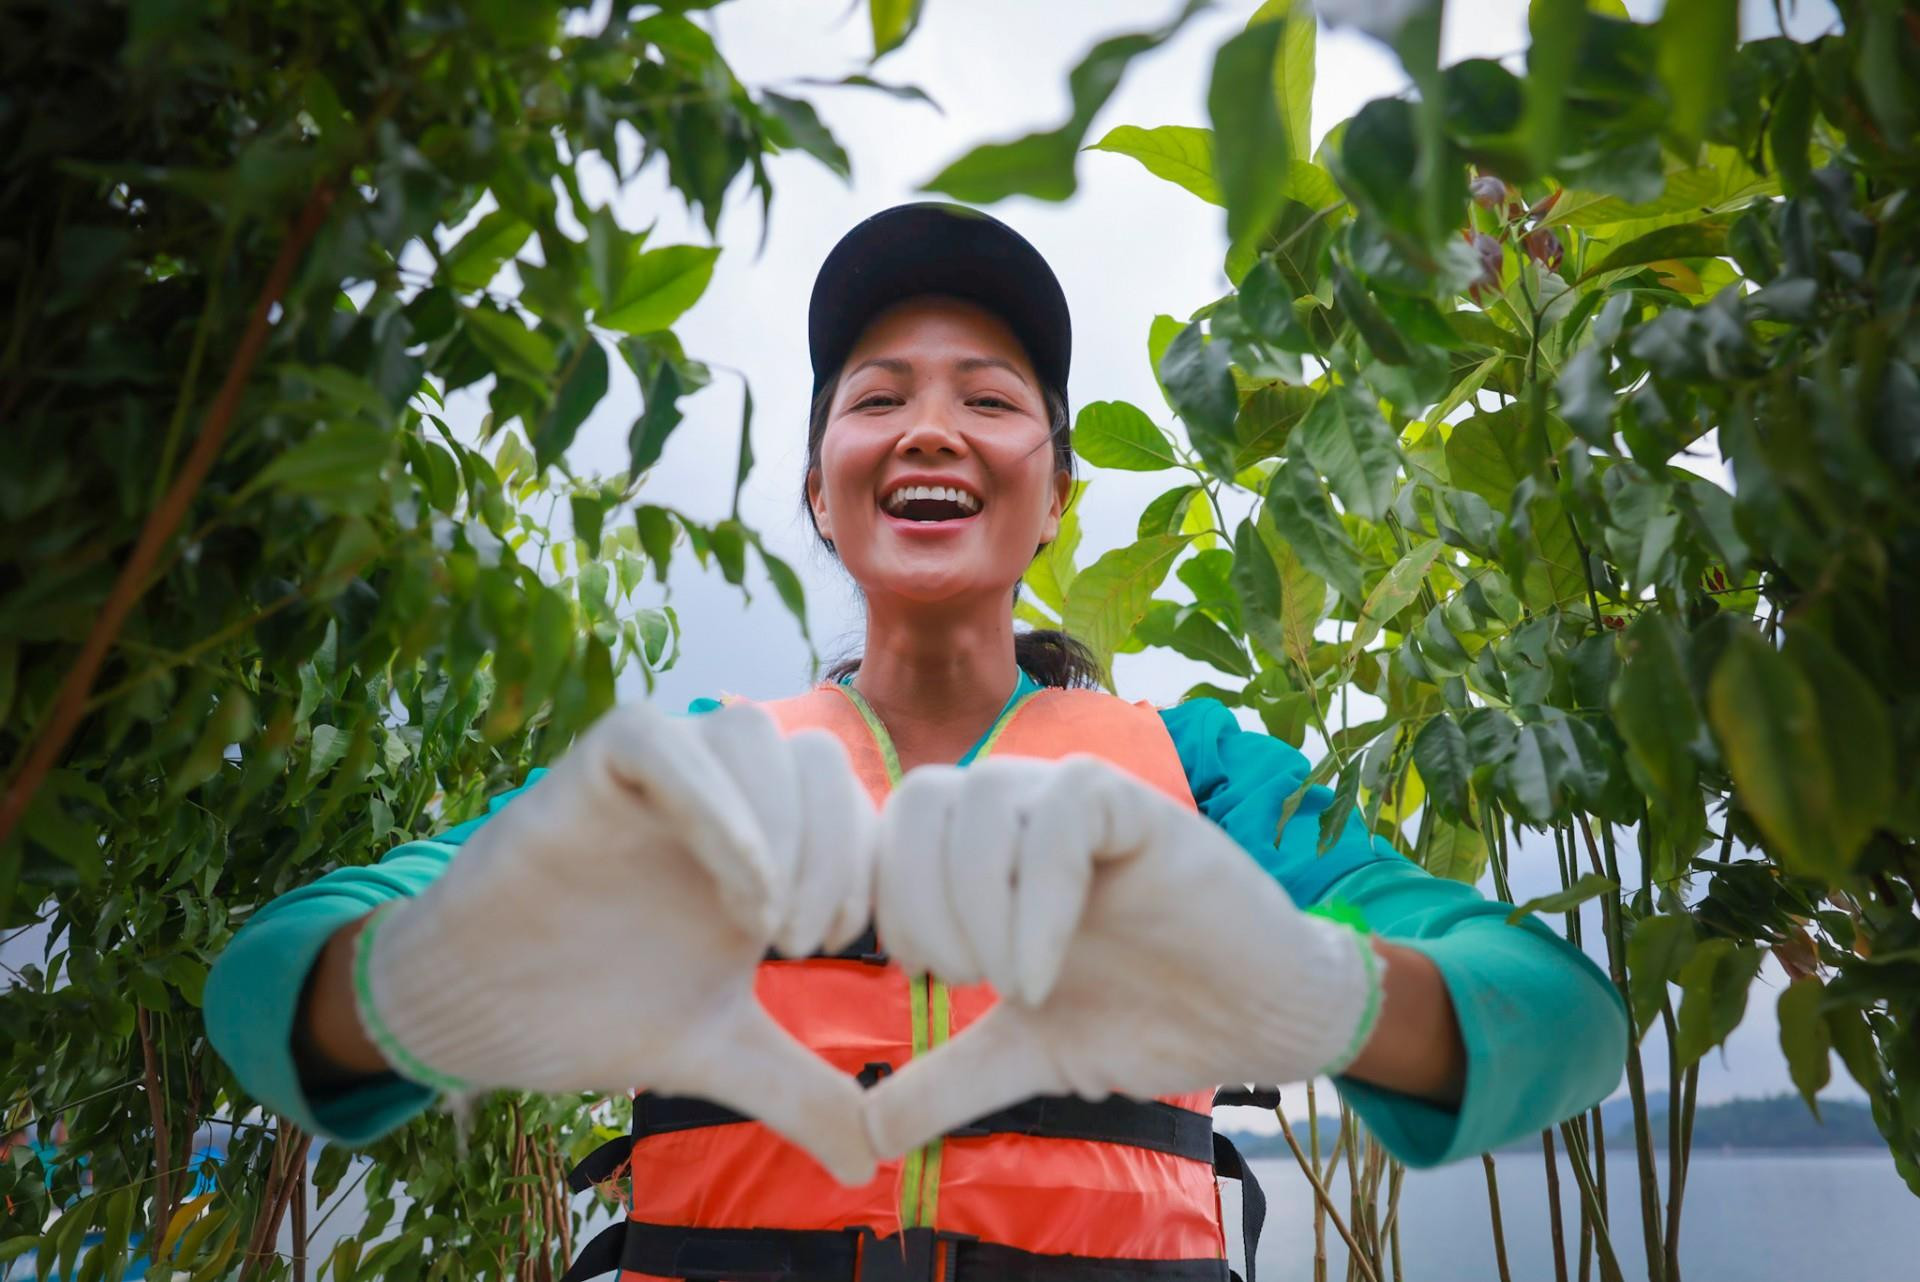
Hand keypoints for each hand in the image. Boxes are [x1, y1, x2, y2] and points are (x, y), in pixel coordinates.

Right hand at [358, 701, 877, 1183]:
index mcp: (765, 837)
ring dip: (782, 826)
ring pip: (748, 731)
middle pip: (816, 759)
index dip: (870, 870)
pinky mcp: (592, 766)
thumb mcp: (721, 1052)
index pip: (854, 803)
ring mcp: (659, 771)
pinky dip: (712, 801)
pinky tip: (731, 890)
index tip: (853, 953)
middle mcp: (720, 791)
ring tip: (762, 924)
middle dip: (835, 854)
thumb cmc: (600, 1008)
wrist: (482, 1012)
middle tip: (801, 947)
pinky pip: (661, 740)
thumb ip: (799, 1091)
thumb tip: (870, 1163)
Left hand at [863, 756, 1378, 1158]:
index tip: (925, 980)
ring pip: (980, 794)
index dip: (882, 902)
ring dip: (975, 903)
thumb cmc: (1146, 1018)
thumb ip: (945, 1082)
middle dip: (918, 902)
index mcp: (986, 850)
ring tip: (1013, 987)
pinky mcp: (1141, 809)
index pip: (889, 826)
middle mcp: (1025, 809)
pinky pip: (1064, 807)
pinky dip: (1036, 895)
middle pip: (919, 797)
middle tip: (963, 983)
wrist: (1259, 1022)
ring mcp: (1080, 802)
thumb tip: (863, 1139)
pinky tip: (1041, 976)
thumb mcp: (1025, 1054)